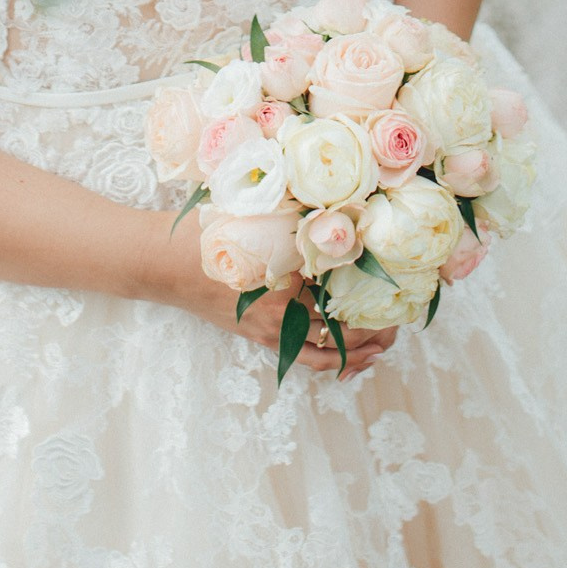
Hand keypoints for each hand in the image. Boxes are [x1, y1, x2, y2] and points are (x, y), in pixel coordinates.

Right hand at [145, 215, 396, 378]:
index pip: (343, 297)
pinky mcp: (259, 337)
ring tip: (385, 342)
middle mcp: (281, 315)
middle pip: (342, 331)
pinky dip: (331, 362)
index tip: (403, 290)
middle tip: (401, 319)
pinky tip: (349, 360)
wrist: (163, 263)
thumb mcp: (254, 214)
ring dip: (359, 349)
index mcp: (285, 283)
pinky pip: (304, 359)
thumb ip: (294, 215)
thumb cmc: (206, 233)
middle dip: (376, 330)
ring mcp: (270, 330)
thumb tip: (339, 205)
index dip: (377, 296)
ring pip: (327, 351)